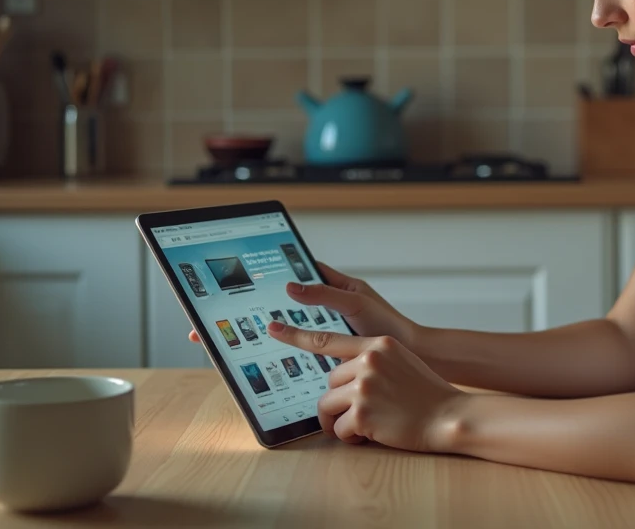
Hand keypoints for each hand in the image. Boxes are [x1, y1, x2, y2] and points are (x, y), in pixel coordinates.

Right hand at [187, 262, 417, 345]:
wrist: (412, 356)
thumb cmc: (387, 326)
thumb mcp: (355, 303)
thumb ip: (324, 294)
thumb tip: (288, 285)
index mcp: (334, 286)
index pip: (294, 274)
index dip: (267, 276)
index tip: (238, 279)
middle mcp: (326, 306)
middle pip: (282, 302)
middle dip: (251, 308)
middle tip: (221, 316)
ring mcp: (326, 328)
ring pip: (288, 325)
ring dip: (263, 329)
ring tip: (234, 337)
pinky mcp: (327, 350)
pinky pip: (298, 347)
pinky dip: (281, 350)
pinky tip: (264, 360)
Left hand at [269, 321, 465, 451]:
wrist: (449, 415)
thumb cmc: (425, 394)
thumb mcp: (399, 362)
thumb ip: (371, 361)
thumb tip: (340, 376)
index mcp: (377, 345)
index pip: (328, 339)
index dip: (295, 334)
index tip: (272, 327)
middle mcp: (368, 360)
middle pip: (329, 382)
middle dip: (340, 401)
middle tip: (361, 412)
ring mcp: (364, 386)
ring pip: (329, 406)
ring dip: (342, 421)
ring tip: (367, 425)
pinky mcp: (362, 412)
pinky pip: (338, 429)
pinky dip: (351, 437)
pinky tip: (373, 433)